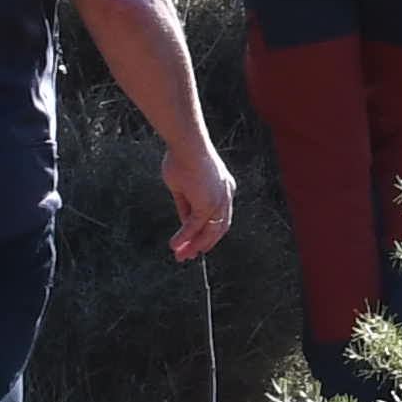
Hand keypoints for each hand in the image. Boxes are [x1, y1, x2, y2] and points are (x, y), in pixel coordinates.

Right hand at [164, 137, 237, 261]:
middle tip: (188, 256)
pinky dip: (184, 237)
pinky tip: (175, 246)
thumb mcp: (184, 186)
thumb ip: (187, 205)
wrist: (186, 144)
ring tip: (181, 256)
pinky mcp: (207, 203)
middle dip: (202, 243)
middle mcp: (226, 196)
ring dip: (193, 245)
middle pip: (217, 228)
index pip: (219, 217)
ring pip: (208, 231)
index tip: (196, 243)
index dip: (207, 232)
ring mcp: (218, 200)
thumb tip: (185, 224)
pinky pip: (195, 226)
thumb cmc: (182, 158)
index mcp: (224, 189)